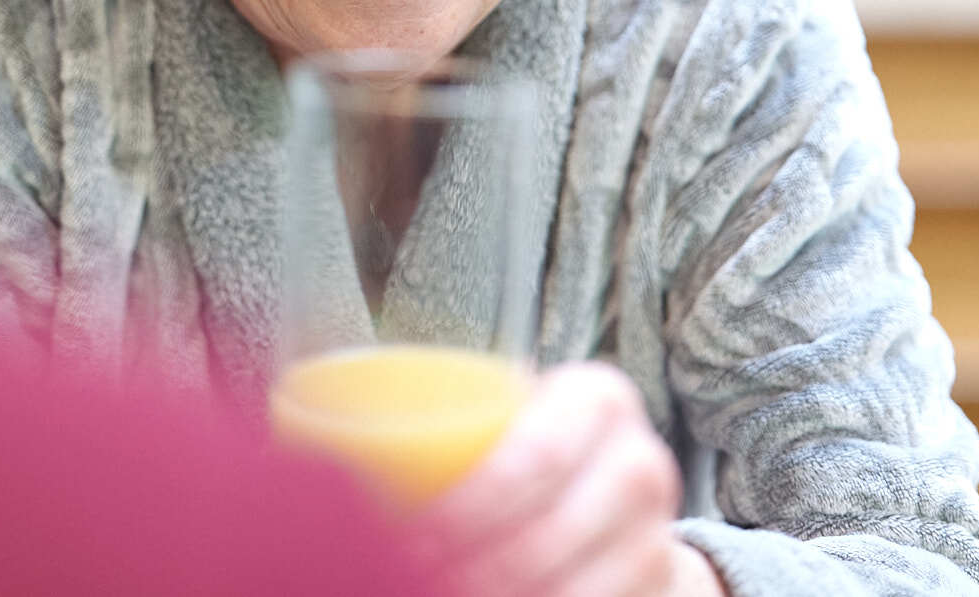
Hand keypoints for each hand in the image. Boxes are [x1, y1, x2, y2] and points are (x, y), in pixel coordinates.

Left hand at [413, 361, 722, 596]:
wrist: (621, 500)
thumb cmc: (535, 449)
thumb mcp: (510, 417)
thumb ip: (444, 420)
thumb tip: (323, 428)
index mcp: (599, 400)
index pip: (534, 457)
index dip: (467, 506)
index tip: (405, 536)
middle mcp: (640, 462)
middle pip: (543, 537)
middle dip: (466, 571)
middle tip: (402, 575)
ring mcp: (655, 534)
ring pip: (562, 590)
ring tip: (425, 588)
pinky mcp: (656, 585)